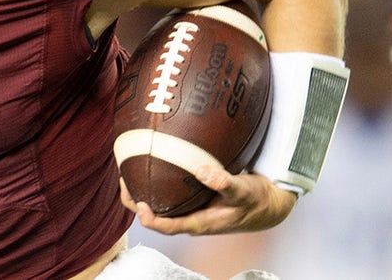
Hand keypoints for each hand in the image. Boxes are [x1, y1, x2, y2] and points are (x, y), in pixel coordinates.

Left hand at [121, 167, 295, 235]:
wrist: (268, 204)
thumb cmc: (255, 200)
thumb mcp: (242, 190)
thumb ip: (223, 182)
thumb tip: (200, 170)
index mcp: (200, 223)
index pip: (168, 227)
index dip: (150, 219)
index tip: (140, 204)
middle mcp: (192, 218)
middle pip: (157, 216)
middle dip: (137, 202)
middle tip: (123, 180)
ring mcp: (192, 209)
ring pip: (162, 205)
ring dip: (144, 191)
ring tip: (128, 171)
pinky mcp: (195, 199)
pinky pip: (171, 194)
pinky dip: (159, 182)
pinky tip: (153, 164)